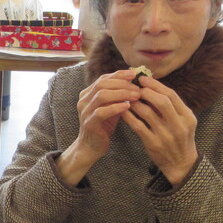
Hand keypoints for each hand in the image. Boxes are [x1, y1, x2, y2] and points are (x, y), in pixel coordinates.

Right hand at [56, 69, 142, 185]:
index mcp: (88, 93)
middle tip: (137, 88)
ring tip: (135, 96)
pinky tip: (127, 107)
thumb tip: (135, 82)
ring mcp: (85, 111)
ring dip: (121, 94)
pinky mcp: (89, 123)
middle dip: (122, 84)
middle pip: (102, 84)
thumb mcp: (111, 107)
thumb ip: (118, 96)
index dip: (119, 75)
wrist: (92, 147)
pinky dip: (115, 107)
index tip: (134, 74)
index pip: (104, 78)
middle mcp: (84, 100)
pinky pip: (101, 112)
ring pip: (102, 95)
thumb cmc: (103, 126)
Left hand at [119, 75, 198, 185]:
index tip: (143, 79)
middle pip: (161, 101)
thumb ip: (172, 107)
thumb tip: (152, 86)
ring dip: (135, 103)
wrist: (181, 164)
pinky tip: (123, 111)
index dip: (156, 85)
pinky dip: (129, 117)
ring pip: (147, 113)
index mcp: (187, 117)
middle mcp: (178, 125)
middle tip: (135, 87)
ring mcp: (165, 135)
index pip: (171, 95)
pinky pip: (138, 126)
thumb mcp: (184, 122)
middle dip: (146, 92)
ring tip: (128, 98)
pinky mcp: (153, 144)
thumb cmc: (180, 138)